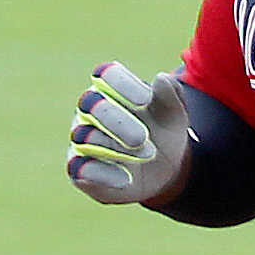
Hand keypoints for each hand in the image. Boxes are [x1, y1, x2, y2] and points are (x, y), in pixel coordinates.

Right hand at [66, 63, 189, 203]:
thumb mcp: (175, 117)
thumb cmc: (163, 133)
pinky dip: (103, 173)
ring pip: (85, 136)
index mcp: (112, 89)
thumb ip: (171, 97)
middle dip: (117, 121)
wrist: (164, 171)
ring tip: (146, 157)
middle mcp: (90, 110)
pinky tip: (126, 179)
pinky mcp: (79, 169)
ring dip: (116, 148)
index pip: (107, 75)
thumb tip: (162, 78)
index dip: (123, 84)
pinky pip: (80, 168)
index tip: (145, 100)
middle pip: (92, 105)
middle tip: (142, 138)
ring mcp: (81, 139)